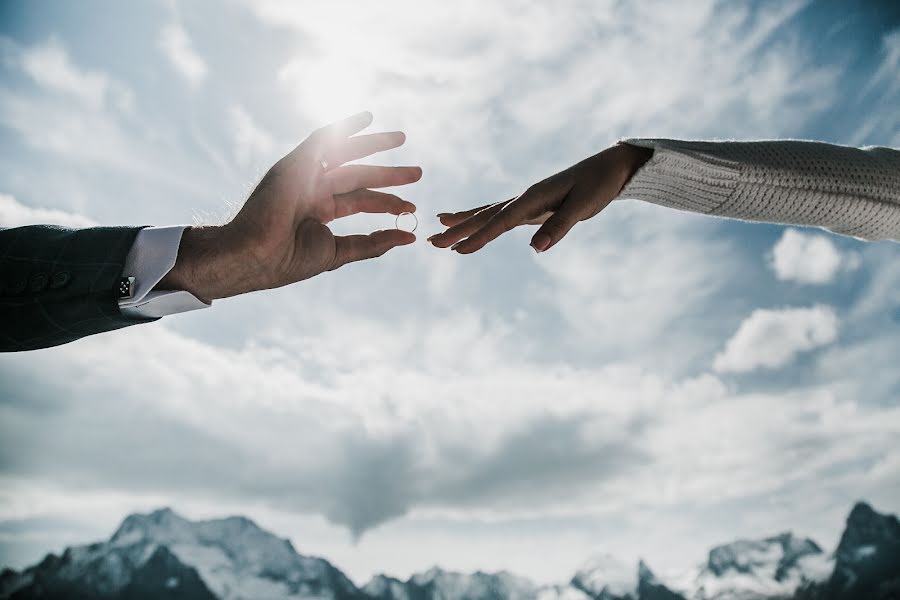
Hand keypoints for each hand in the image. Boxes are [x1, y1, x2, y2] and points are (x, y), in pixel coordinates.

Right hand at [160, 112, 421, 301]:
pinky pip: (322, 138)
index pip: (361, 201)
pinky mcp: (296, 163)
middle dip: (389, 174)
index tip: (411, 208)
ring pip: (346, 155)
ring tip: (401, 138)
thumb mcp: (339, 252)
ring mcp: (304, 175)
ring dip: (373, 144)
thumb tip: (410, 236)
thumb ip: (373, 243)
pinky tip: (366, 118)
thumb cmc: (289, 260)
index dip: (387, 203)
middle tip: (418, 172)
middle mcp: (313, 190)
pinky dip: (344, 127)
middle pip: (359, 176)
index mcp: (320, 212)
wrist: (256, 255)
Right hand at [428, 143, 651, 253]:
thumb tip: (536, 248)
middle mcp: (524, 197)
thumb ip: (559, 226)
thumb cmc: (599, 185)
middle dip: (458, 230)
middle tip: (432, 242)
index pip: (501, 221)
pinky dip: (483, 219)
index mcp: (533, 197)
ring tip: (439, 226)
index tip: (458, 250)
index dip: (479, 237)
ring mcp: (526, 200)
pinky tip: (473, 223)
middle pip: (485, 216)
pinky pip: (501, 214)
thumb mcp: (583, 206)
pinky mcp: (533, 205)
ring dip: (464, 222)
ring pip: (488, 213)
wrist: (611, 167)